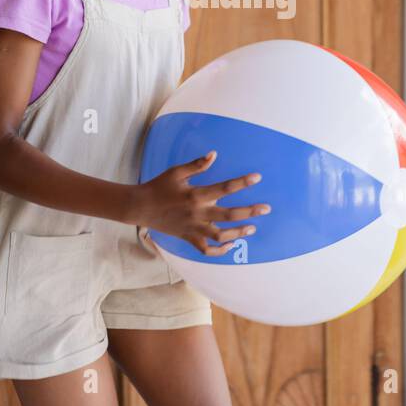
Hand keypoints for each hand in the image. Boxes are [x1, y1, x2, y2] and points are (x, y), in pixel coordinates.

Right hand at [131, 150, 268, 255]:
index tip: (257, 177)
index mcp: (196, 195)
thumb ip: (197, 165)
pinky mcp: (188, 238)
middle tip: (265, 209)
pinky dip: (219, 250)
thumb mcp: (176, 172)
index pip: (225, 188)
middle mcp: (197, 213)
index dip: (242, 182)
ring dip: (238, 232)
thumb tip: (214, 154)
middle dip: (250, 212)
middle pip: (229, 215)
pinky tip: (230, 245)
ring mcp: (193, 228)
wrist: (140, 206)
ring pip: (221, 235)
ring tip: (251, 228)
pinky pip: (206, 250)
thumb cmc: (158, 186)